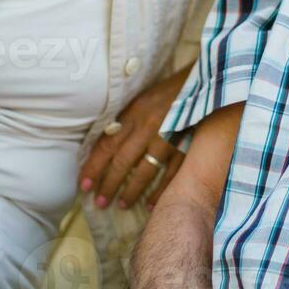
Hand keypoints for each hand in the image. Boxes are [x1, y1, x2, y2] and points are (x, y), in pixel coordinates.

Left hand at [81, 66, 189, 210]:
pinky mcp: (186, 147)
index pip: (107, 145)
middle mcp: (148, 128)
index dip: (93, 167)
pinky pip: (170, 175)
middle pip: (122, 162)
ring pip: (144, 172)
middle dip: (109, 185)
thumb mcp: (142, 99)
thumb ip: (126, 120)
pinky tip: (151, 204)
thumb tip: (104, 144)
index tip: (83, 186)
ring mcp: (168, 139)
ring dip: (131, 192)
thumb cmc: (170, 91)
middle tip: (100, 203)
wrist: (204, 83)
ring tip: (121, 206)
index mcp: (134, 114)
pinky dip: (160, 191)